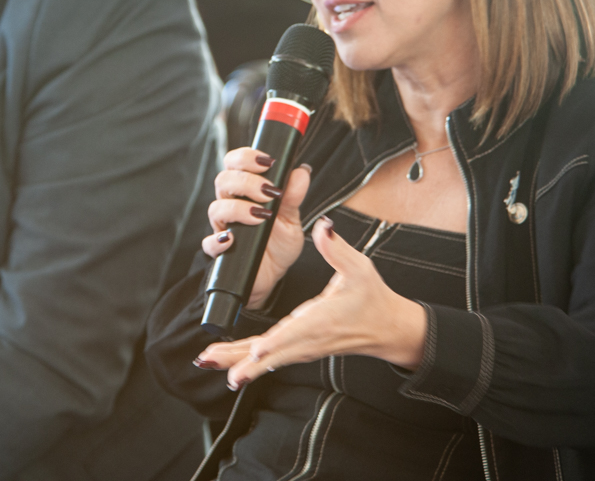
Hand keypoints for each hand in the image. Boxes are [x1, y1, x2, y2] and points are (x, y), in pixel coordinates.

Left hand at [195, 216, 427, 390]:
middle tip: (210, 360)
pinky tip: (229, 368)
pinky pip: (271, 358)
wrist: (386, 328)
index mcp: (323, 319)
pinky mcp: (300, 349)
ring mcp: (303, 347)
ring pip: (266, 358)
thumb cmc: (372, 298)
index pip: (297, 332)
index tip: (257, 350)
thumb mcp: (360, 268)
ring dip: (237, 362)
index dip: (277, 342)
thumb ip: (338, 249)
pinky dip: (249, 363)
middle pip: (271, 352)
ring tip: (208, 361)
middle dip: (241, 358)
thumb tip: (323, 227)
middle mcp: (309, 338)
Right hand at [202, 149, 310, 308]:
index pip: (235, 163)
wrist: (274, 274)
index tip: (267, 161)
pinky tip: (232, 240)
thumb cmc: (279, 241)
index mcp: (245, 191)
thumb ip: (294, 196)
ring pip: (216, 208)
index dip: (245, 157)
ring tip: (261, 216)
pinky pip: (209, 244)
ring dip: (238, 209)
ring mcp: (224, 227)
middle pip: (223, 180)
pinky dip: (218, 241)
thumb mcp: (292, 218)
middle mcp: (231, 204)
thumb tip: (301, 171)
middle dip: (246, 181)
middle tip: (269, 191)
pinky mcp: (221, 252)